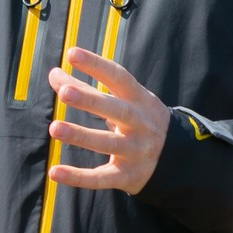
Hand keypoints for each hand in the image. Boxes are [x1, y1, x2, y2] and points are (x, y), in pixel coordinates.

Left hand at [47, 46, 168, 193]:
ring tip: (54, 128)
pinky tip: (55, 172)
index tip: (72, 53)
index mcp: (139, 99)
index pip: (118, 77)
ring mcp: (135, 151)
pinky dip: (78, 177)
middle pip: (116, 110)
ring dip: (81, 135)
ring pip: (108, 143)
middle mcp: (139, 124)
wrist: (178, 159)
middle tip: (64, 92)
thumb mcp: (124, 101)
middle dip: (90, 101)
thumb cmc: (140, 120)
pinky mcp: (127, 176)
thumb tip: (54, 74)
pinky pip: (101, 178)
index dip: (96, 65)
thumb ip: (88, 88)